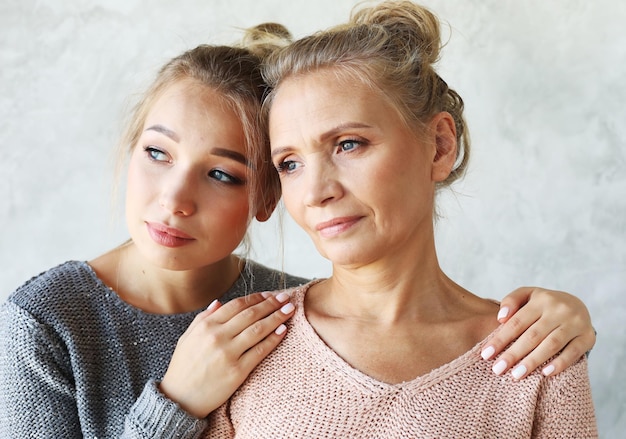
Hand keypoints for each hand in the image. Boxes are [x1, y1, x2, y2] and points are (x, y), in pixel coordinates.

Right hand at [158, 291, 294, 417]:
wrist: (180, 400)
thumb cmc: (183, 368)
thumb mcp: (186, 338)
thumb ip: (203, 318)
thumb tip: (219, 302)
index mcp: (206, 326)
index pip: (237, 305)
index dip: (256, 298)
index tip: (269, 294)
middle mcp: (217, 336)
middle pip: (251, 314)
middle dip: (271, 304)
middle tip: (285, 298)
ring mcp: (228, 353)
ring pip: (258, 329)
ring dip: (277, 317)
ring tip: (289, 310)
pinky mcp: (237, 371)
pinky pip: (260, 351)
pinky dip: (273, 339)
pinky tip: (283, 330)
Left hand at [480, 287, 594, 379]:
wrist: (577, 304)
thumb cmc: (544, 304)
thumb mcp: (527, 295)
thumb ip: (511, 301)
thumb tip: (501, 318)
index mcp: (541, 300)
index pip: (517, 322)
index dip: (500, 339)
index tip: (486, 354)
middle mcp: (559, 310)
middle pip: (532, 335)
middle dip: (513, 354)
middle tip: (497, 369)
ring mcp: (575, 324)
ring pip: (551, 345)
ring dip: (533, 361)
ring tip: (516, 375)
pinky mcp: (588, 337)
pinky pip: (574, 352)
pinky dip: (560, 363)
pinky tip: (545, 373)